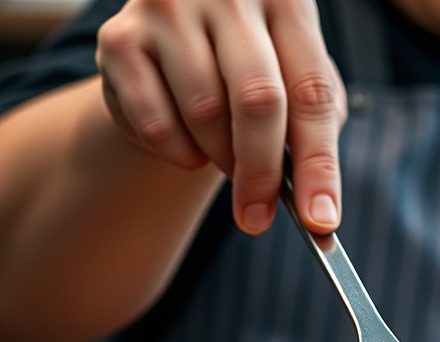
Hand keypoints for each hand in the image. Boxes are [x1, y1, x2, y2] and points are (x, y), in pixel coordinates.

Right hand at [95, 0, 347, 234]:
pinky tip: (187, 138)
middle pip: (257, 101)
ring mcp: (169, 8)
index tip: (320, 221)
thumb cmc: (252, 67)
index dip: (319, 166)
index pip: (312, 93)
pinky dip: (179, 152)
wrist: (176, 41)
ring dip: (220, 157)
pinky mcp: (119, 38)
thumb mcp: (297, 81)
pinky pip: (158, 125)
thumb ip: (316, 130)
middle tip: (259, 220)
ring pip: (206, 115)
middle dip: (262, 175)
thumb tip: (319, 209)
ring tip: (225, 153)